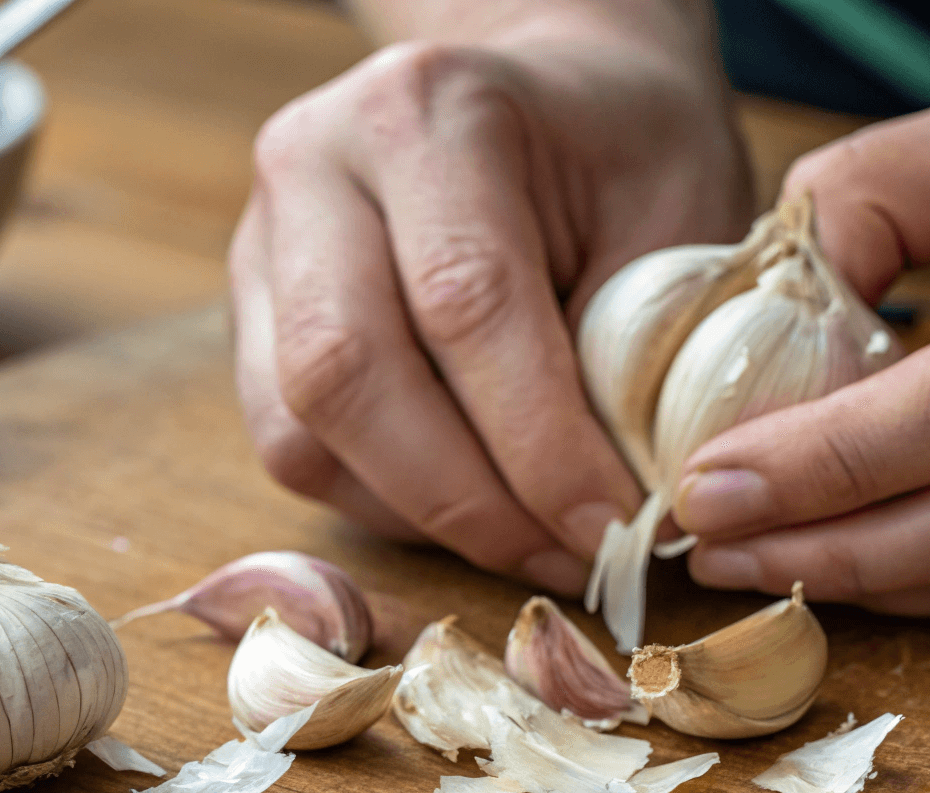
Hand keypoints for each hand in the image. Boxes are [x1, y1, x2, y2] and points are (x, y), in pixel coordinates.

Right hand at [232, 4, 751, 594]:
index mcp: (429, 111)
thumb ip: (644, 351)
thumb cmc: (626, 155)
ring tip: (530, 537)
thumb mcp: (677, 218)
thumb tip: (622, 515)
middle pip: (345, 372)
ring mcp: (263, 240)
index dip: (539, 442)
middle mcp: (315, 162)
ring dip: (421, 515)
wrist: (551, 100)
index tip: (614, 526)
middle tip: (567, 555)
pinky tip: (473, 503)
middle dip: (465, 501)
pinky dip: (386, 504)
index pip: (464, 303)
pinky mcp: (252, 315)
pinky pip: (294, 447)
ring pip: (299, 429)